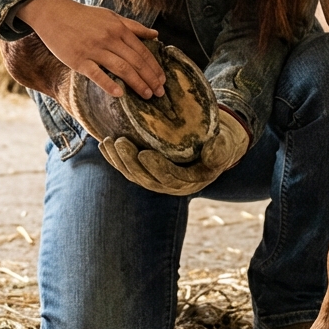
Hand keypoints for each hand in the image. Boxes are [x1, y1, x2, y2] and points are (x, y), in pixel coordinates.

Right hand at [15, 0, 165, 99]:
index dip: (154, 67)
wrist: (54, 13)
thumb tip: (156, 34)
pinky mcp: (78, 60)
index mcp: (118, 29)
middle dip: (150, 78)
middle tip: (160, 93)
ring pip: (121, 68)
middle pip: (135, 61)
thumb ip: (133, 26)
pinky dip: (109, 84)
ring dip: (137, 83)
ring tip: (147, 95)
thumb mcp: (111, 16)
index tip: (162, 80)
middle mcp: (109, 38)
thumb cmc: (84, 16)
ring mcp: (94, 49)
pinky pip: (96, 74)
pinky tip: (119, 95)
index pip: (142, 51)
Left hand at [99, 108, 249, 195]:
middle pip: (146, 178)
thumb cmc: (219, 145)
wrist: (211, 148)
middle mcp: (169, 185)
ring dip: (118, 161)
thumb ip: (220, 150)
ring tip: (108, 142)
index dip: (157, 168)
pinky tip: (104, 145)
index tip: (144, 153)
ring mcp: (155, 180)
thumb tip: (212, 150)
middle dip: (130, 162)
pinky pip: (127, 168)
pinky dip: (115, 159)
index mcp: (189, 181)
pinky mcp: (146, 172)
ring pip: (133, 175)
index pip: (170, 178)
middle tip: (120, 142)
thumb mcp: (224, 146)